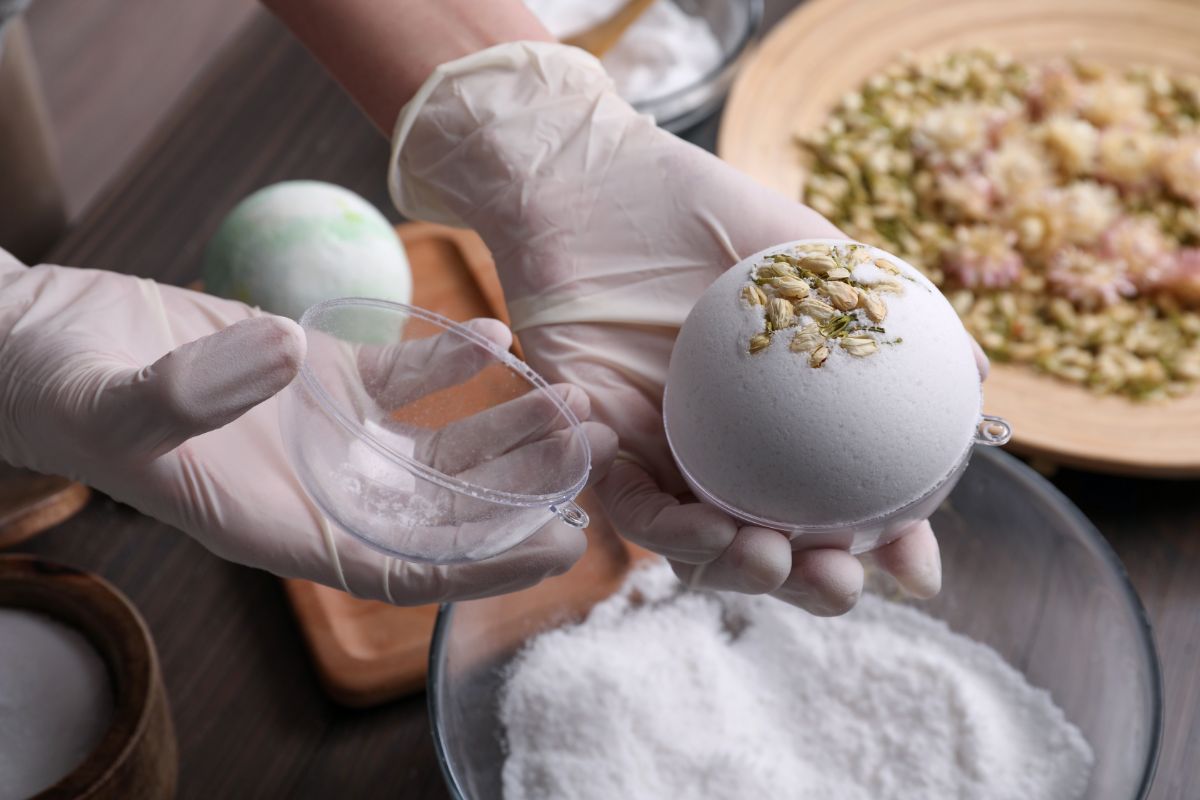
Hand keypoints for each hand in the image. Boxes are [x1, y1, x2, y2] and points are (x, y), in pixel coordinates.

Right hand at [0, 250, 614, 603]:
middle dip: (522, 491)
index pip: (401, 570)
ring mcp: (327, 435)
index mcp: (277, 528)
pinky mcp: (320, 377)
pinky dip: (450, 362)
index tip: (560, 546)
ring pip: (437, 447)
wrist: (45, 343)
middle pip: (443, 511)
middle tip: (597, 453)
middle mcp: (318, 490)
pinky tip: (498, 336)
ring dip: (506, 428)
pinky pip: (402, 380)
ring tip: (573, 400)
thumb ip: (187, 394)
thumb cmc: (59, 391)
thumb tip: (273, 353)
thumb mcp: (107, 402)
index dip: (482, 567)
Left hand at [390, 43, 987, 613]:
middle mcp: (723, 448)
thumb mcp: (801, 249)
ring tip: (771, 557)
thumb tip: (980, 375)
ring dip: (736, 569)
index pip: (840, 503)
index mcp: (781, 419)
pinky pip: (623, 500)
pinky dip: (655, 516)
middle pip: (772, 546)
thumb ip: (879, 306)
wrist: (585, 175)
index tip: (918, 570)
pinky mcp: (593, 445)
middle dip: (811, 587)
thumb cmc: (689, 207)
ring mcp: (658, 453)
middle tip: (841, 582)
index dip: (883, 550)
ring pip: (697, 545)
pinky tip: (696, 513)